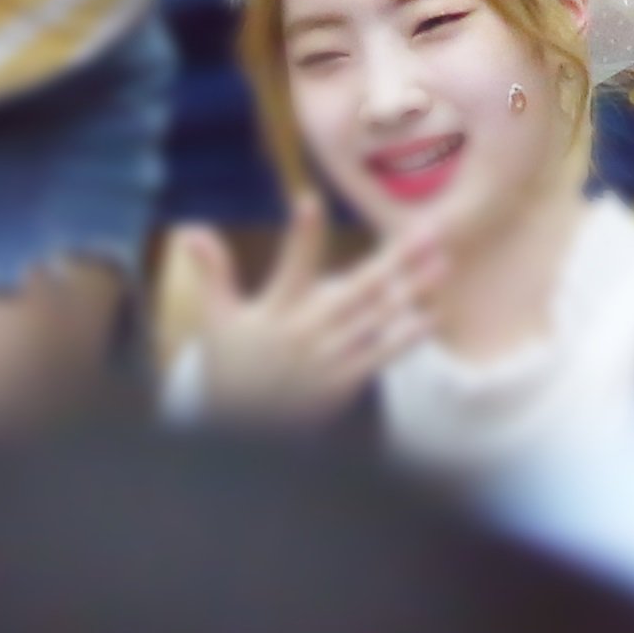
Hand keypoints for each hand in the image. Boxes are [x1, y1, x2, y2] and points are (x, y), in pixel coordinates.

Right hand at [172, 191, 442, 424]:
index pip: (289, 264)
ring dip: (411, 291)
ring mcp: (327, 359)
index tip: (309, 200)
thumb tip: (191, 228)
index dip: (299, 234)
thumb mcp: (218, 318)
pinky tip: (431, 316)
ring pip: (376, 319)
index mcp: (276, 309)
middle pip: (355, 288)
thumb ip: (214, 271)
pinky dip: (405, 338)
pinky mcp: (342, 384)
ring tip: (441, 263)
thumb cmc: (231, 365)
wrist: (239, 431)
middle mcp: (304, 331)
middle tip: (426, 230)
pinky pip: (379, 357)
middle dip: (393, 259)